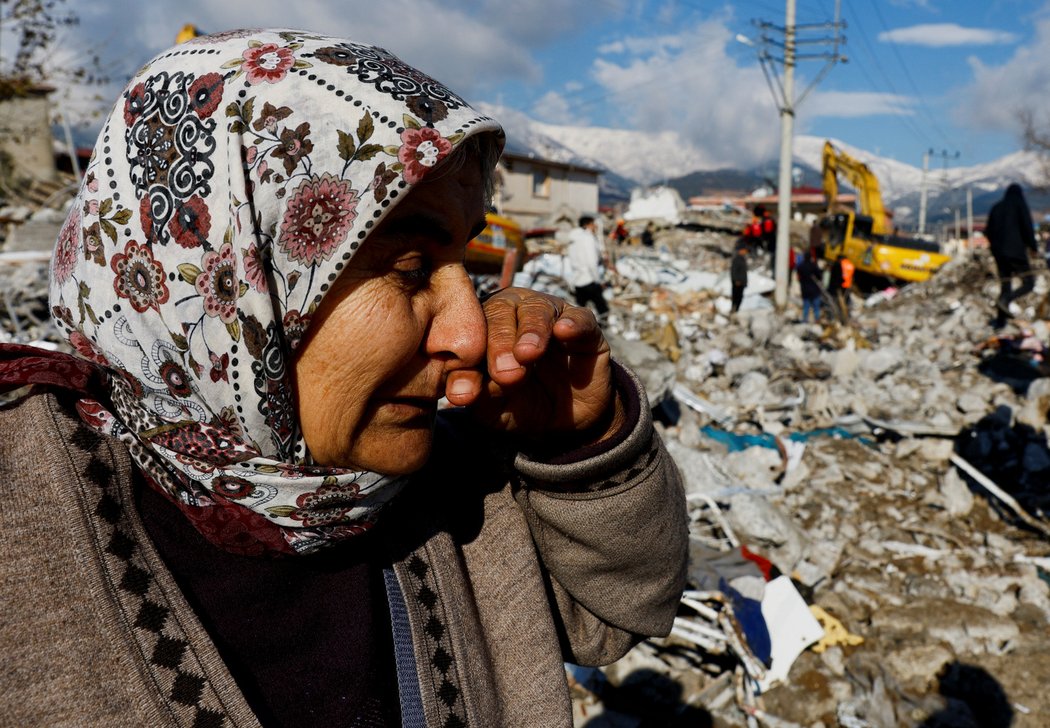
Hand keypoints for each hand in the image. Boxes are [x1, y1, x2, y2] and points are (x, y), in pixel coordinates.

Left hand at [445, 288, 623, 441]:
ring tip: (528, 355)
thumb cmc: (519, 406)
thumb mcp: (493, 410)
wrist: (566, 422)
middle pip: (499, 312)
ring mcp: (550, 315)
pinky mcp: (584, 327)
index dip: (463, 360)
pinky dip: (572, 323)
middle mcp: (512, 312)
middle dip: (498, 343)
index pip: (466, 331)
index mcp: (481, 328)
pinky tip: (564, 330)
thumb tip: (463, 393)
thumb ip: (478, 397)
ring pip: (536, 310)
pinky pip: (579, 318)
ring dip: (531, 331)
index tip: (463, 393)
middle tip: (502, 373)